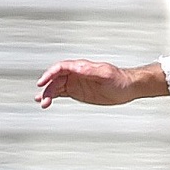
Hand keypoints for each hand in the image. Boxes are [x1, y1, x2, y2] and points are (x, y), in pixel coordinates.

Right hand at [34, 59, 161, 107]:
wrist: (128, 87)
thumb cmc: (119, 79)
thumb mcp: (105, 74)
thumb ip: (90, 71)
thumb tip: (78, 68)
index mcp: (80, 67)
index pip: (60, 68)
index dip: (49, 74)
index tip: (43, 82)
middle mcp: (75, 74)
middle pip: (55, 79)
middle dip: (47, 88)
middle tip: (43, 99)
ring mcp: (75, 83)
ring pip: (56, 87)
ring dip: (47, 94)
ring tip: (42, 103)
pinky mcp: (77, 92)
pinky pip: (61, 93)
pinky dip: (52, 97)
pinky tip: (45, 101)